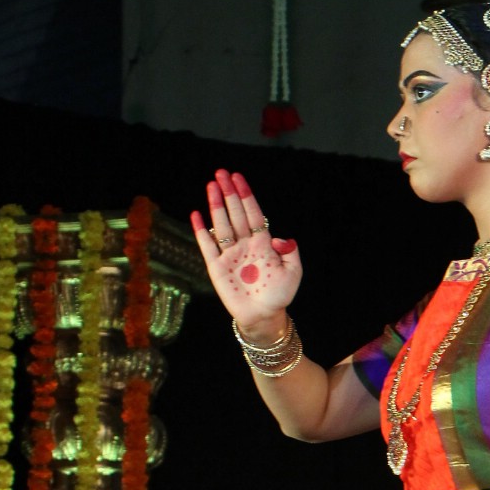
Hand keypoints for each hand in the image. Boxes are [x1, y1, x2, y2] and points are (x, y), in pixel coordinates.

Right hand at [191, 169, 301, 334]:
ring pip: (221, 225)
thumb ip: (290, 252)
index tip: (238, 178)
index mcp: (262, 243)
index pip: (252, 213)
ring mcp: (230, 255)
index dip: (245, 195)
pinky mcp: (217, 268)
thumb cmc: (279, 295)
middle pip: (235, 214)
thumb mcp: (293, 272)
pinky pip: (207, 246)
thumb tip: (280, 237)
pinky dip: (201, 232)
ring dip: (215, 205)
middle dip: (228, 193)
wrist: (264, 317)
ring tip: (211, 186)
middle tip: (221, 173)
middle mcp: (245, 245)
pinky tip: (196, 215)